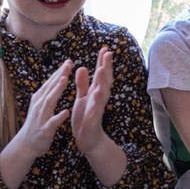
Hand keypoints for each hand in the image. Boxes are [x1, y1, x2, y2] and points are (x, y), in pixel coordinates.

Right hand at [7, 61, 74, 168]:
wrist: (26, 145)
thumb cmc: (36, 124)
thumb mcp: (40, 106)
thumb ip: (48, 94)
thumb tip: (55, 79)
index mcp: (39, 99)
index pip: (50, 83)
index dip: (59, 72)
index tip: (68, 61)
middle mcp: (39, 106)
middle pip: (50, 88)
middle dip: (59, 75)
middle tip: (68, 64)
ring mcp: (41, 118)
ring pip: (49, 102)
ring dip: (56, 91)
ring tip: (65, 80)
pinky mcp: (44, 130)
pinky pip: (52, 123)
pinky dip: (58, 117)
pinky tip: (65, 112)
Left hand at [70, 47, 118, 165]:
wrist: (88, 140)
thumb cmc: (85, 117)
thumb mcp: (82, 98)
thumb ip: (82, 84)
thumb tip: (82, 67)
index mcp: (95, 92)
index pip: (100, 75)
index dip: (102, 62)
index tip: (105, 49)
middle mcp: (98, 99)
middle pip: (104, 81)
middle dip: (106, 67)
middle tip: (108, 54)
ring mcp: (97, 109)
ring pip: (101, 94)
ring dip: (102, 82)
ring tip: (101, 70)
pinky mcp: (93, 121)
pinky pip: (95, 111)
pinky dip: (96, 103)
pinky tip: (96, 94)